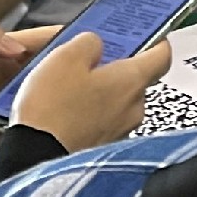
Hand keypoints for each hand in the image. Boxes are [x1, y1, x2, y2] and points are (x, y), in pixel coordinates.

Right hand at [11, 29, 172, 150]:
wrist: (33, 160)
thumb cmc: (52, 110)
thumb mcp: (65, 58)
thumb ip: (89, 42)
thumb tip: (96, 44)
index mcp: (133, 80)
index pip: (162, 55)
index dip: (155, 42)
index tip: (144, 36)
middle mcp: (134, 108)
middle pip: (136, 80)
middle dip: (115, 71)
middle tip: (89, 63)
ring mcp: (120, 132)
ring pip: (117, 104)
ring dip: (100, 95)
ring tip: (68, 92)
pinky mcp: (103, 150)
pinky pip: (103, 124)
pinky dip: (90, 117)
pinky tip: (64, 115)